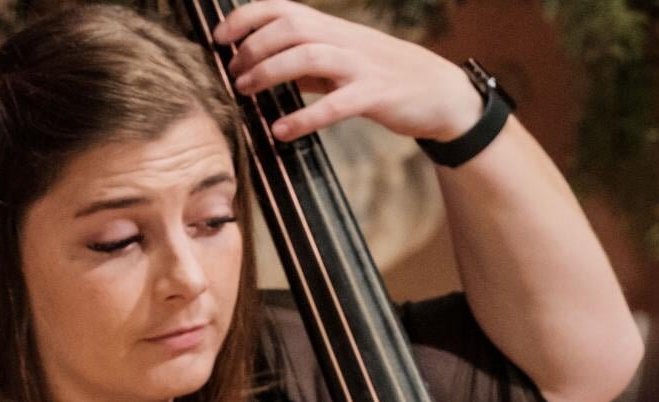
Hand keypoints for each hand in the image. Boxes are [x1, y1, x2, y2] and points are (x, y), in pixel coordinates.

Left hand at [211, 0, 483, 143]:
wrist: (439, 93)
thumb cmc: (382, 78)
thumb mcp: (340, 62)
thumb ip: (304, 62)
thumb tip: (259, 67)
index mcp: (332, 29)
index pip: (283, 8)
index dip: (247, 17)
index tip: (218, 37)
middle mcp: (345, 39)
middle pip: (291, 27)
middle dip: (253, 46)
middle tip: (232, 74)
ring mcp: (361, 65)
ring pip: (309, 55)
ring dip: (270, 72)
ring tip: (245, 92)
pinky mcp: (376, 94)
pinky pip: (336, 103)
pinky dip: (305, 117)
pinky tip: (281, 131)